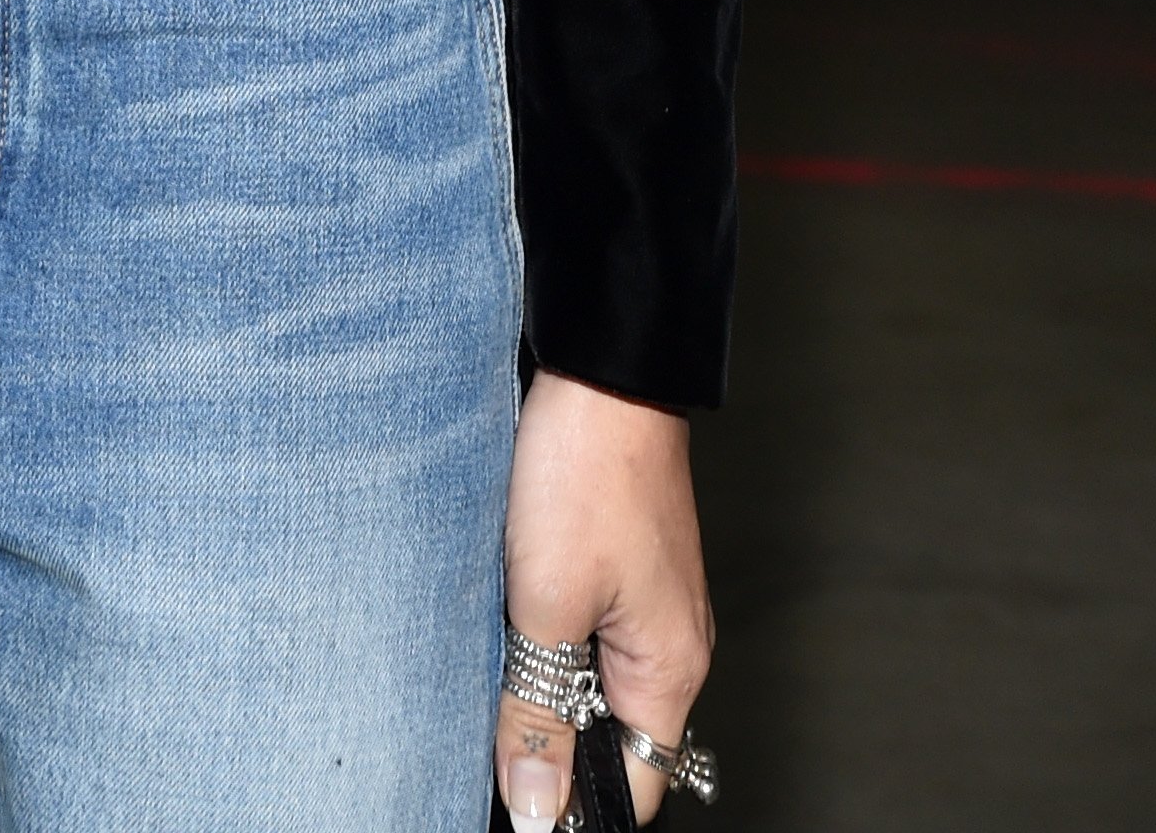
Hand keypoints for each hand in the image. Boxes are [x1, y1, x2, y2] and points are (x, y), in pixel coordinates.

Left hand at [498, 369, 711, 829]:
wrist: (601, 367)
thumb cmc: (587, 472)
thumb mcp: (546, 603)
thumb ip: (538, 711)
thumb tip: (536, 808)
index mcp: (669, 672)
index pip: (631, 786)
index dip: (570, 800)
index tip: (511, 787)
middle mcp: (670, 646)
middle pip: (610, 737)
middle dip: (549, 738)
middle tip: (486, 718)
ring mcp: (647, 603)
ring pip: (589, 679)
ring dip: (539, 680)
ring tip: (488, 655)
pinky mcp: (619, 563)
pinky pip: (583, 628)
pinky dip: (542, 631)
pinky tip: (500, 610)